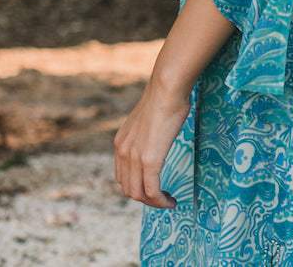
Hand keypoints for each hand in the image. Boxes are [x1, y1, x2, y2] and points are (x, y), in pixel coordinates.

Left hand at [113, 76, 189, 209]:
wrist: (166, 88)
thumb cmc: (164, 97)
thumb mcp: (147, 119)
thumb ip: (145, 132)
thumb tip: (156, 134)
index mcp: (120, 143)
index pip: (122, 177)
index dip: (137, 186)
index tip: (154, 187)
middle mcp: (122, 152)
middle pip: (128, 189)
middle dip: (145, 198)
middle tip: (163, 197)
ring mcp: (135, 157)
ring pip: (139, 194)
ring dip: (154, 203)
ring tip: (168, 201)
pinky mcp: (150, 160)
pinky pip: (152, 191)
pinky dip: (161, 201)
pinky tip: (171, 201)